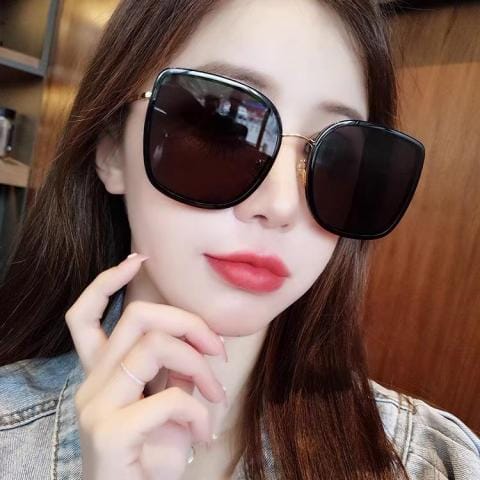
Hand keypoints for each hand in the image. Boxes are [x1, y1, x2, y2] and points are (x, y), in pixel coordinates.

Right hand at [64, 253, 227, 479]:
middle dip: (189, 322)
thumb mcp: (167, 403)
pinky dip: (199, 412)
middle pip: (138, 318)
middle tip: (218, 349)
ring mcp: (95, 407)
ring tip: (217, 394)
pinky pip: (169, 398)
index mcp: (101, 373)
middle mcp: (92, 383)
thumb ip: (173, 369)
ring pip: (155, 347)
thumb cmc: (153, 455)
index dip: (107, 282)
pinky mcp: (108, 433)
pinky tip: (204, 433)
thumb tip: (198, 341)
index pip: (84, 316)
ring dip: (200, 367)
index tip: (139, 259)